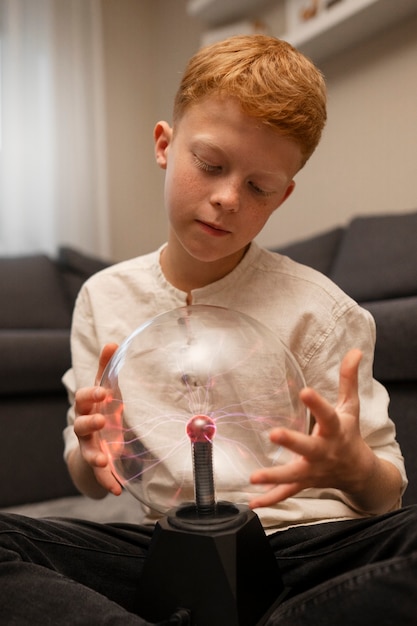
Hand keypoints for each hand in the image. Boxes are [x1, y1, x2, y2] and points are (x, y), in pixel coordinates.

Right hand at [72, 343, 121, 495]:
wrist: (98, 447)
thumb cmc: (104, 412)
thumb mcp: (107, 392)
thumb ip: (108, 369)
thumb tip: (113, 342)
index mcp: (90, 407)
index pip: (85, 398)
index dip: (91, 394)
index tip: (103, 391)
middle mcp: (87, 427)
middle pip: (82, 423)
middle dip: (90, 421)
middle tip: (102, 418)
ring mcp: (91, 448)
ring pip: (88, 451)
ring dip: (94, 455)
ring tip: (102, 460)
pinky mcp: (98, 467)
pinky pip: (101, 477)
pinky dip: (108, 483)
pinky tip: (117, 490)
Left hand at [249, 349, 379, 508]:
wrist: (358, 471)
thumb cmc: (349, 434)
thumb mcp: (350, 407)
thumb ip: (348, 380)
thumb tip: (355, 351)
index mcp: (334, 430)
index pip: (326, 415)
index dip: (317, 403)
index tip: (305, 391)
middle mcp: (323, 452)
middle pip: (308, 448)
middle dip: (292, 442)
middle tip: (274, 434)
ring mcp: (313, 470)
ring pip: (294, 475)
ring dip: (274, 477)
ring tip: (254, 477)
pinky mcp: (304, 483)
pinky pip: (287, 493)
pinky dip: (270, 500)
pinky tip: (253, 503)